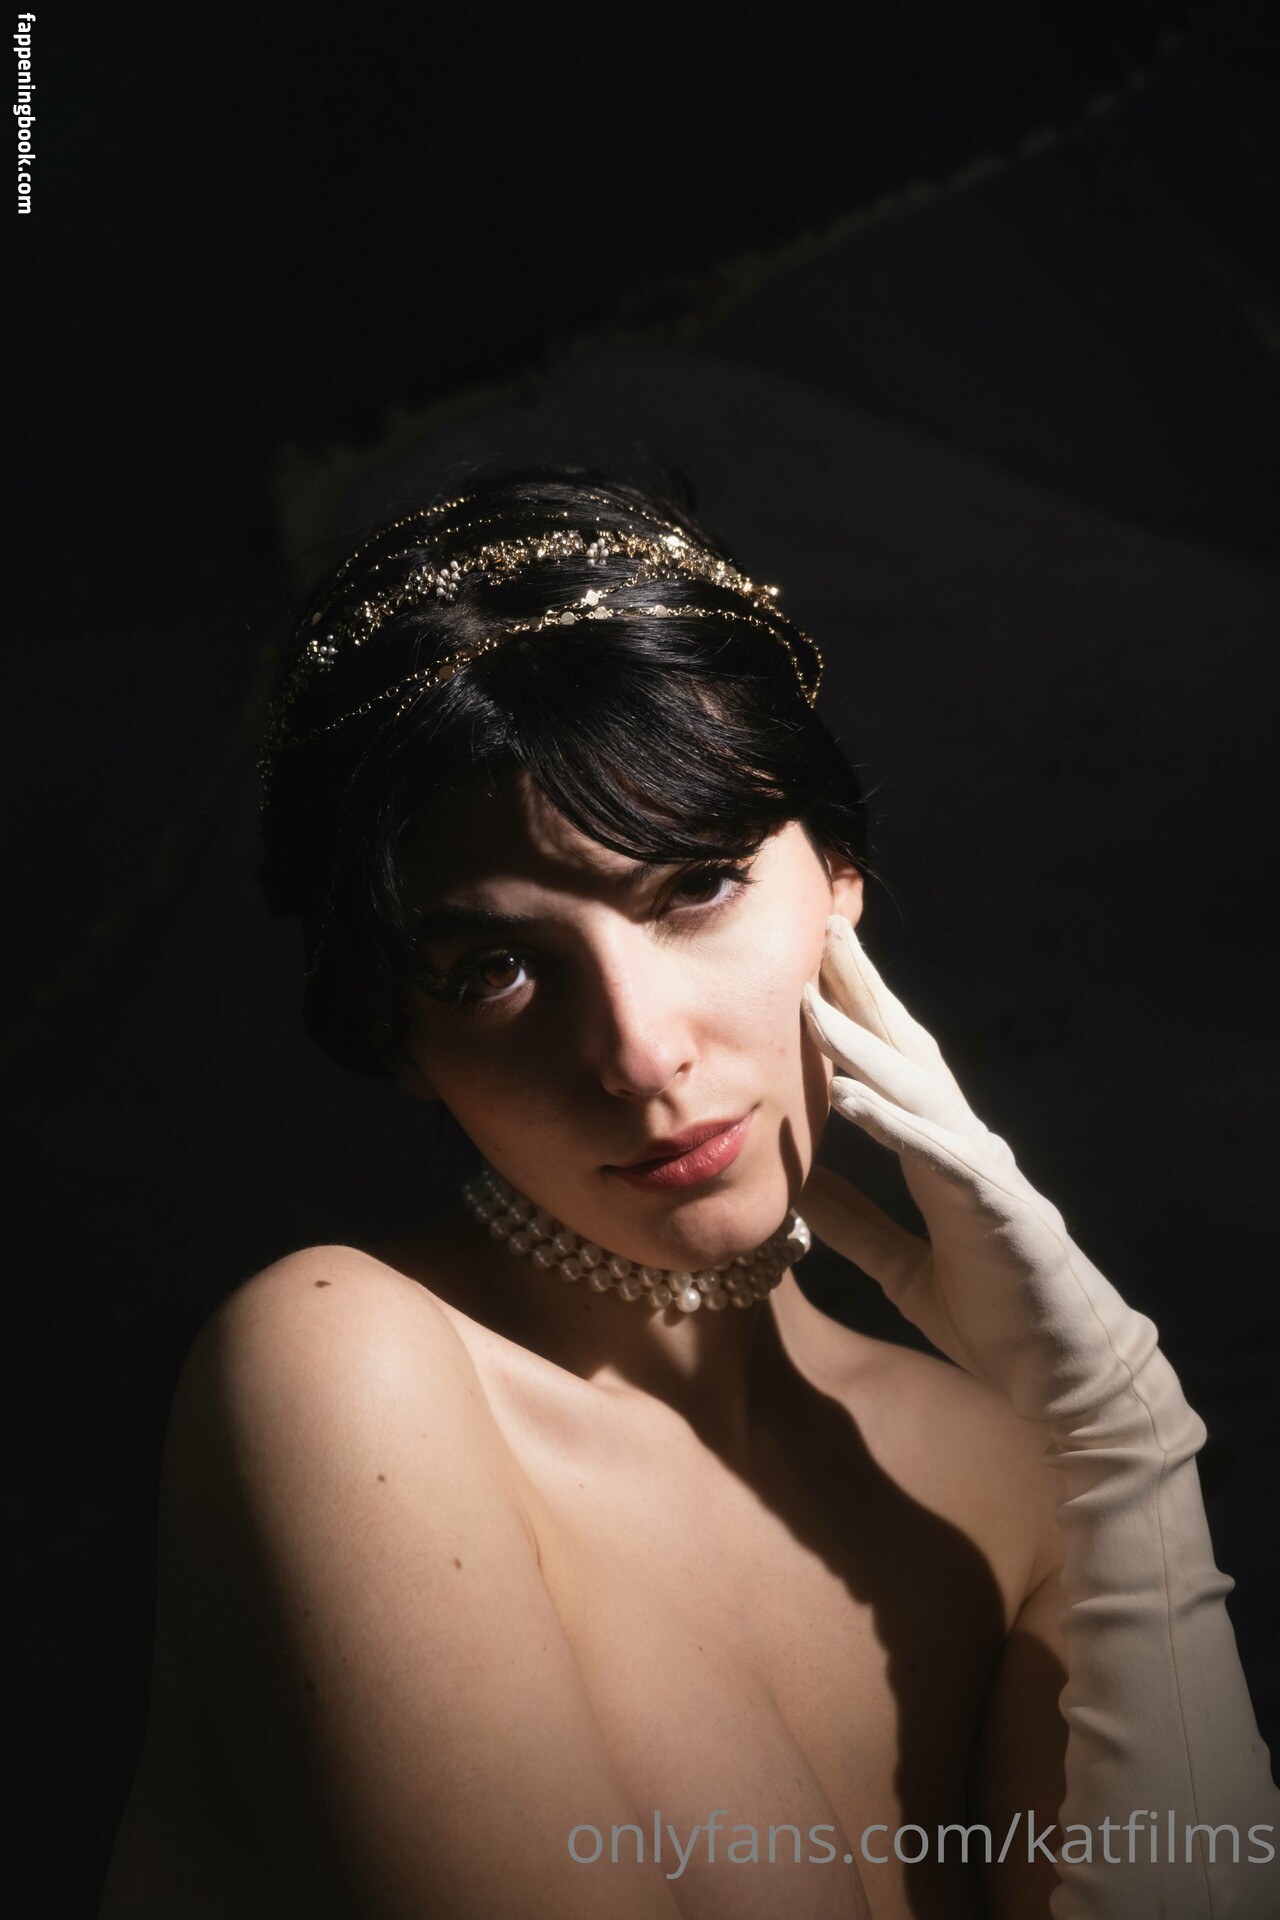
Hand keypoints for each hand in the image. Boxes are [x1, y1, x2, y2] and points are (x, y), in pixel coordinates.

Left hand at [801, 915, 1158, 1426]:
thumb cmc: (994, 1318)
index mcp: (942, 1156)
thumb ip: (854, 1220)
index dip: (857, 1015)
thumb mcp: (900, 1264)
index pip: (894, 1068)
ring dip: (864, 1044)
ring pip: (918, 1091)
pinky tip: (853, 1099)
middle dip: (867, 991)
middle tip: (826, 929)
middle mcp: (966, 1148)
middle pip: (909, 1053)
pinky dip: (896, 1125)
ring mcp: (987, 1174)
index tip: (810, 965)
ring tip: (813, 1003)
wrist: (1066, 1377)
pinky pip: (940, 1158)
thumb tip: (797, 1184)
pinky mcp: (999, 1213)